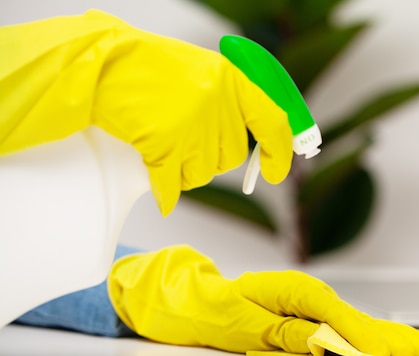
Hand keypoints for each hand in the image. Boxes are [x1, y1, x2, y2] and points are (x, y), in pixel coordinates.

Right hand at [0, 10, 292, 215]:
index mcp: (232, 81)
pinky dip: (166, 189)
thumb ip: (228, 105)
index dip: (279, 152)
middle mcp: (217, 102)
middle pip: (230, 156)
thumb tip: (249, 144)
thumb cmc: (149, 68)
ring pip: (202, 173)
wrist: (100, 62)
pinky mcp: (164, 143)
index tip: (275, 171)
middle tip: (181, 134)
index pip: (273, 123)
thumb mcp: (201, 74)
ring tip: (160, 140)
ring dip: (184, 168)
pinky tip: (160, 187)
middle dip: (209, 156)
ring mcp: (191, 123)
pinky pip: (173, 184)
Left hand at [108, 245, 418, 355]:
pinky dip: (368, 336)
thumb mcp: (249, 326)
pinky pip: (344, 327)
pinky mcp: (311, 313)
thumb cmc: (221, 309)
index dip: (364, 335)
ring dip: (386, 337)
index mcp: (295, 291)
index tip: (388, 352)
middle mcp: (308, 293)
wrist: (205, 298)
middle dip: (389, 336)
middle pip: (356, 317)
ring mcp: (311, 302)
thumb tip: (322, 342)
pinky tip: (388, 343)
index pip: (337, 315)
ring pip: (355, 322)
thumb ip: (287, 333)